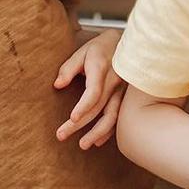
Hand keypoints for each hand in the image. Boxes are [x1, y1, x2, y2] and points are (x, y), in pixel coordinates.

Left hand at [53, 29, 124, 149]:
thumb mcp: (83, 51)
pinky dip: (108, 131)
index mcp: (101, 69)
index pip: (93, 92)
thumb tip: (57, 85)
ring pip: (112, 116)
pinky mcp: (125, 98)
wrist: (130, 44)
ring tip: (83, 145)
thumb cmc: (102, 47)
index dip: (83, 106)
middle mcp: (114, 82)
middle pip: (97, 108)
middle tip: (61, 135)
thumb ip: (69, 68)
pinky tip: (98, 141)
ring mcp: (122, 91)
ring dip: (97, 133)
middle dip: (79, 124)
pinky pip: (118, 117)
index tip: (72, 118)